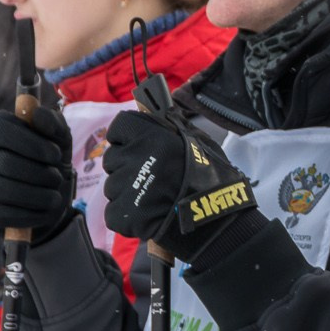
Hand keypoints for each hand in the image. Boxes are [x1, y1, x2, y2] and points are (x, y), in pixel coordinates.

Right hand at [0, 105, 76, 239]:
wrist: (42, 198)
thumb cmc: (48, 162)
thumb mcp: (58, 140)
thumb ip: (53, 123)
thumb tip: (38, 113)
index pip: (4, 131)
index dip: (34, 144)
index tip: (56, 155)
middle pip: (4, 163)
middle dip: (38, 173)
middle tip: (57, 178)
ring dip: (35, 195)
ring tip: (54, 196)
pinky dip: (26, 214)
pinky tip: (43, 211)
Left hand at [102, 108, 254, 255]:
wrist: (216, 220)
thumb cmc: (212, 178)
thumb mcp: (199, 141)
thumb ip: (174, 126)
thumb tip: (158, 110)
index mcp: (151, 136)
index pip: (119, 127)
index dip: (125, 137)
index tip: (134, 145)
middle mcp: (135, 158)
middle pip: (113, 158)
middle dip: (126, 166)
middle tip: (151, 177)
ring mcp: (126, 186)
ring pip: (113, 186)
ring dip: (128, 191)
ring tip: (154, 198)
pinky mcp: (123, 213)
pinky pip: (114, 211)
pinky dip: (128, 214)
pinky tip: (149, 213)